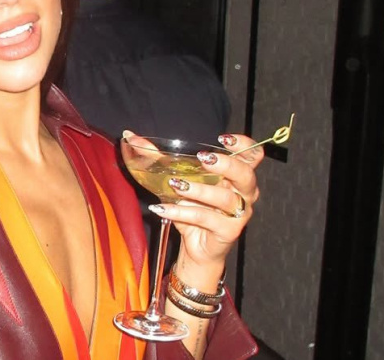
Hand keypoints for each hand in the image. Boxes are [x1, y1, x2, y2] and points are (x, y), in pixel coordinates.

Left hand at [150, 133, 261, 272]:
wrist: (197, 247)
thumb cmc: (192, 209)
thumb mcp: (176, 180)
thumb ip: (156, 158)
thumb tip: (130, 136)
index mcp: (236, 176)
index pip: (253, 155)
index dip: (243, 144)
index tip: (222, 139)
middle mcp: (243, 194)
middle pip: (246, 175)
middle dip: (227, 164)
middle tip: (202, 158)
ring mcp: (239, 214)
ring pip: (226, 198)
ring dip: (199, 190)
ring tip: (175, 185)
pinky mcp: (228, 231)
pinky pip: (205, 219)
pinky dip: (181, 212)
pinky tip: (162, 208)